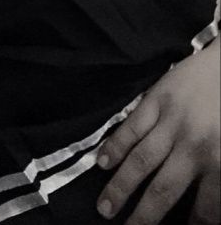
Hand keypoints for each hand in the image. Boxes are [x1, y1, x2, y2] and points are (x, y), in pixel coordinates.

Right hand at [96, 36, 219, 224]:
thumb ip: (219, 175)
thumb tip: (204, 208)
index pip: (206, 208)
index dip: (193, 224)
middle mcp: (194, 146)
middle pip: (163, 190)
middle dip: (144, 216)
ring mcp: (171, 122)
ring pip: (141, 161)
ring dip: (120, 187)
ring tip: (105, 207)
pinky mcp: (156, 100)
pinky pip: (131, 128)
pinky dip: (115, 146)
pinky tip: (102, 163)